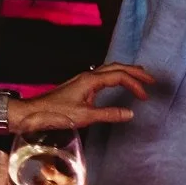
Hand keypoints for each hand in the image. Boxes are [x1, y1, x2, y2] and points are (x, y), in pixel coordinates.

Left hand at [18, 64, 156, 133]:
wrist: (33, 112)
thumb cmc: (56, 114)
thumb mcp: (85, 116)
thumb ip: (108, 114)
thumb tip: (130, 113)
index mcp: (90, 80)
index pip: (119, 76)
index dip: (135, 84)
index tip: (146, 97)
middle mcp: (87, 75)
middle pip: (116, 67)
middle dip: (135, 72)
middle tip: (152, 80)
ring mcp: (82, 79)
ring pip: (109, 69)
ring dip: (126, 71)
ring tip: (141, 77)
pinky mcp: (79, 85)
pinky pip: (102, 75)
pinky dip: (115, 76)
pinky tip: (118, 83)